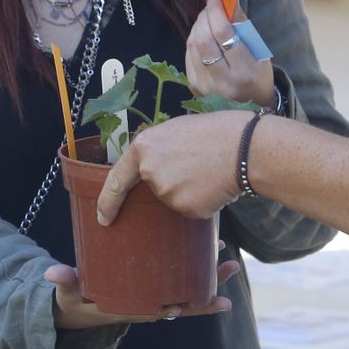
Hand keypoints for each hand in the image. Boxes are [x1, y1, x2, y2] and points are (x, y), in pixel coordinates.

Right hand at [45, 247, 240, 328]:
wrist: (75, 305)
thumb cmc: (73, 300)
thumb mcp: (66, 293)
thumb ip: (64, 281)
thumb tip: (53, 272)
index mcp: (131, 310)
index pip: (160, 312)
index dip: (180, 309)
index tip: (196, 304)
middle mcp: (148, 303)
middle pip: (184, 299)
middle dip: (207, 289)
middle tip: (229, 271)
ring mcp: (152, 293)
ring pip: (186, 286)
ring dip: (208, 274)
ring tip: (230, 258)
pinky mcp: (152, 281)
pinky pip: (178, 276)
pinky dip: (194, 264)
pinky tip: (209, 247)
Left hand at [97, 111, 252, 225]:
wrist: (246, 147)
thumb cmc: (218, 132)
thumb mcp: (178, 130)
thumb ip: (158, 150)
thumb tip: (155, 168)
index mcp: (144, 147)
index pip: (116, 180)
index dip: (107, 202)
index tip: (103, 217)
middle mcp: (149, 170)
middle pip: (153, 189)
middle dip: (171, 184)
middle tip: (196, 169)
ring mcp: (166, 191)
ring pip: (172, 201)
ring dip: (188, 192)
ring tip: (208, 170)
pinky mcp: (185, 207)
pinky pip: (189, 210)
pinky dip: (201, 202)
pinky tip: (214, 185)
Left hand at [185, 0, 272, 105]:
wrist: (250, 106)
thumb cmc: (258, 74)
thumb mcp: (258, 50)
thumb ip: (241, 25)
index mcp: (244, 72)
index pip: (223, 34)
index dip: (217, 10)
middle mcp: (222, 82)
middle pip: (203, 39)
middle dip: (205, 16)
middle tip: (212, 4)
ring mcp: (205, 86)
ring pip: (193, 45)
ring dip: (199, 25)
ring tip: (209, 17)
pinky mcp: (194, 86)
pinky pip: (189, 54)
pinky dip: (195, 38)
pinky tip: (203, 33)